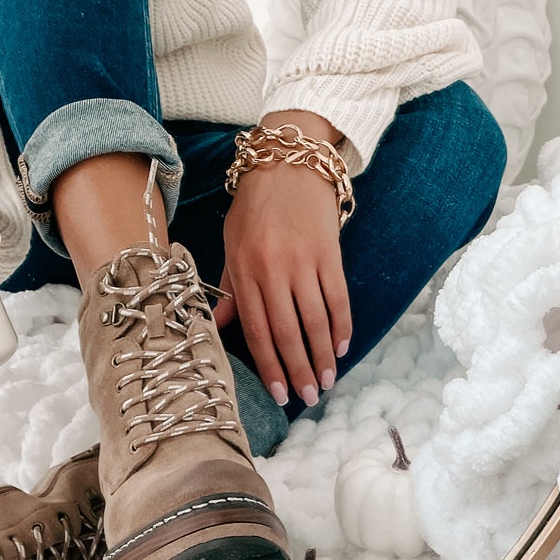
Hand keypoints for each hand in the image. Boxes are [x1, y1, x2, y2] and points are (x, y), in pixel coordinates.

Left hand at [211, 111, 352, 409]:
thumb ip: (228, 287)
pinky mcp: (328, 253)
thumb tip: (217, 327)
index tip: (280, 395)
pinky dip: (341, 326)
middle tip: (309, 399)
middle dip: (299, 371)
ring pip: (314, 322)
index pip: (257, 330)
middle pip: (287, 333)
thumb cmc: (255, 205)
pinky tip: (341, 348)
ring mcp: (302, 261)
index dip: (270, 367)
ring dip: (322, 357)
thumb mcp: (232, 243)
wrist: (288, 160)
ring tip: (327, 382)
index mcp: (244, 270)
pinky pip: (337, 298)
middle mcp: (272, 269)